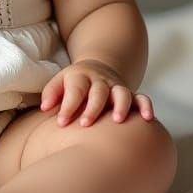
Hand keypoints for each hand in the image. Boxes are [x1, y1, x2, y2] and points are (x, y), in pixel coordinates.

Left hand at [39, 59, 155, 126]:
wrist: (97, 69)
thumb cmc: (74, 83)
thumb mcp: (59, 82)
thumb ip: (51, 93)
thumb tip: (44, 107)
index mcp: (81, 77)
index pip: (75, 90)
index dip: (68, 106)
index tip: (61, 122)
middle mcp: (100, 81)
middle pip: (98, 92)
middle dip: (93, 107)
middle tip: (85, 124)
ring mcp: (116, 87)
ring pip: (122, 93)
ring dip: (121, 105)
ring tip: (117, 120)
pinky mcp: (130, 94)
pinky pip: (142, 98)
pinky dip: (146, 106)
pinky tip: (148, 119)